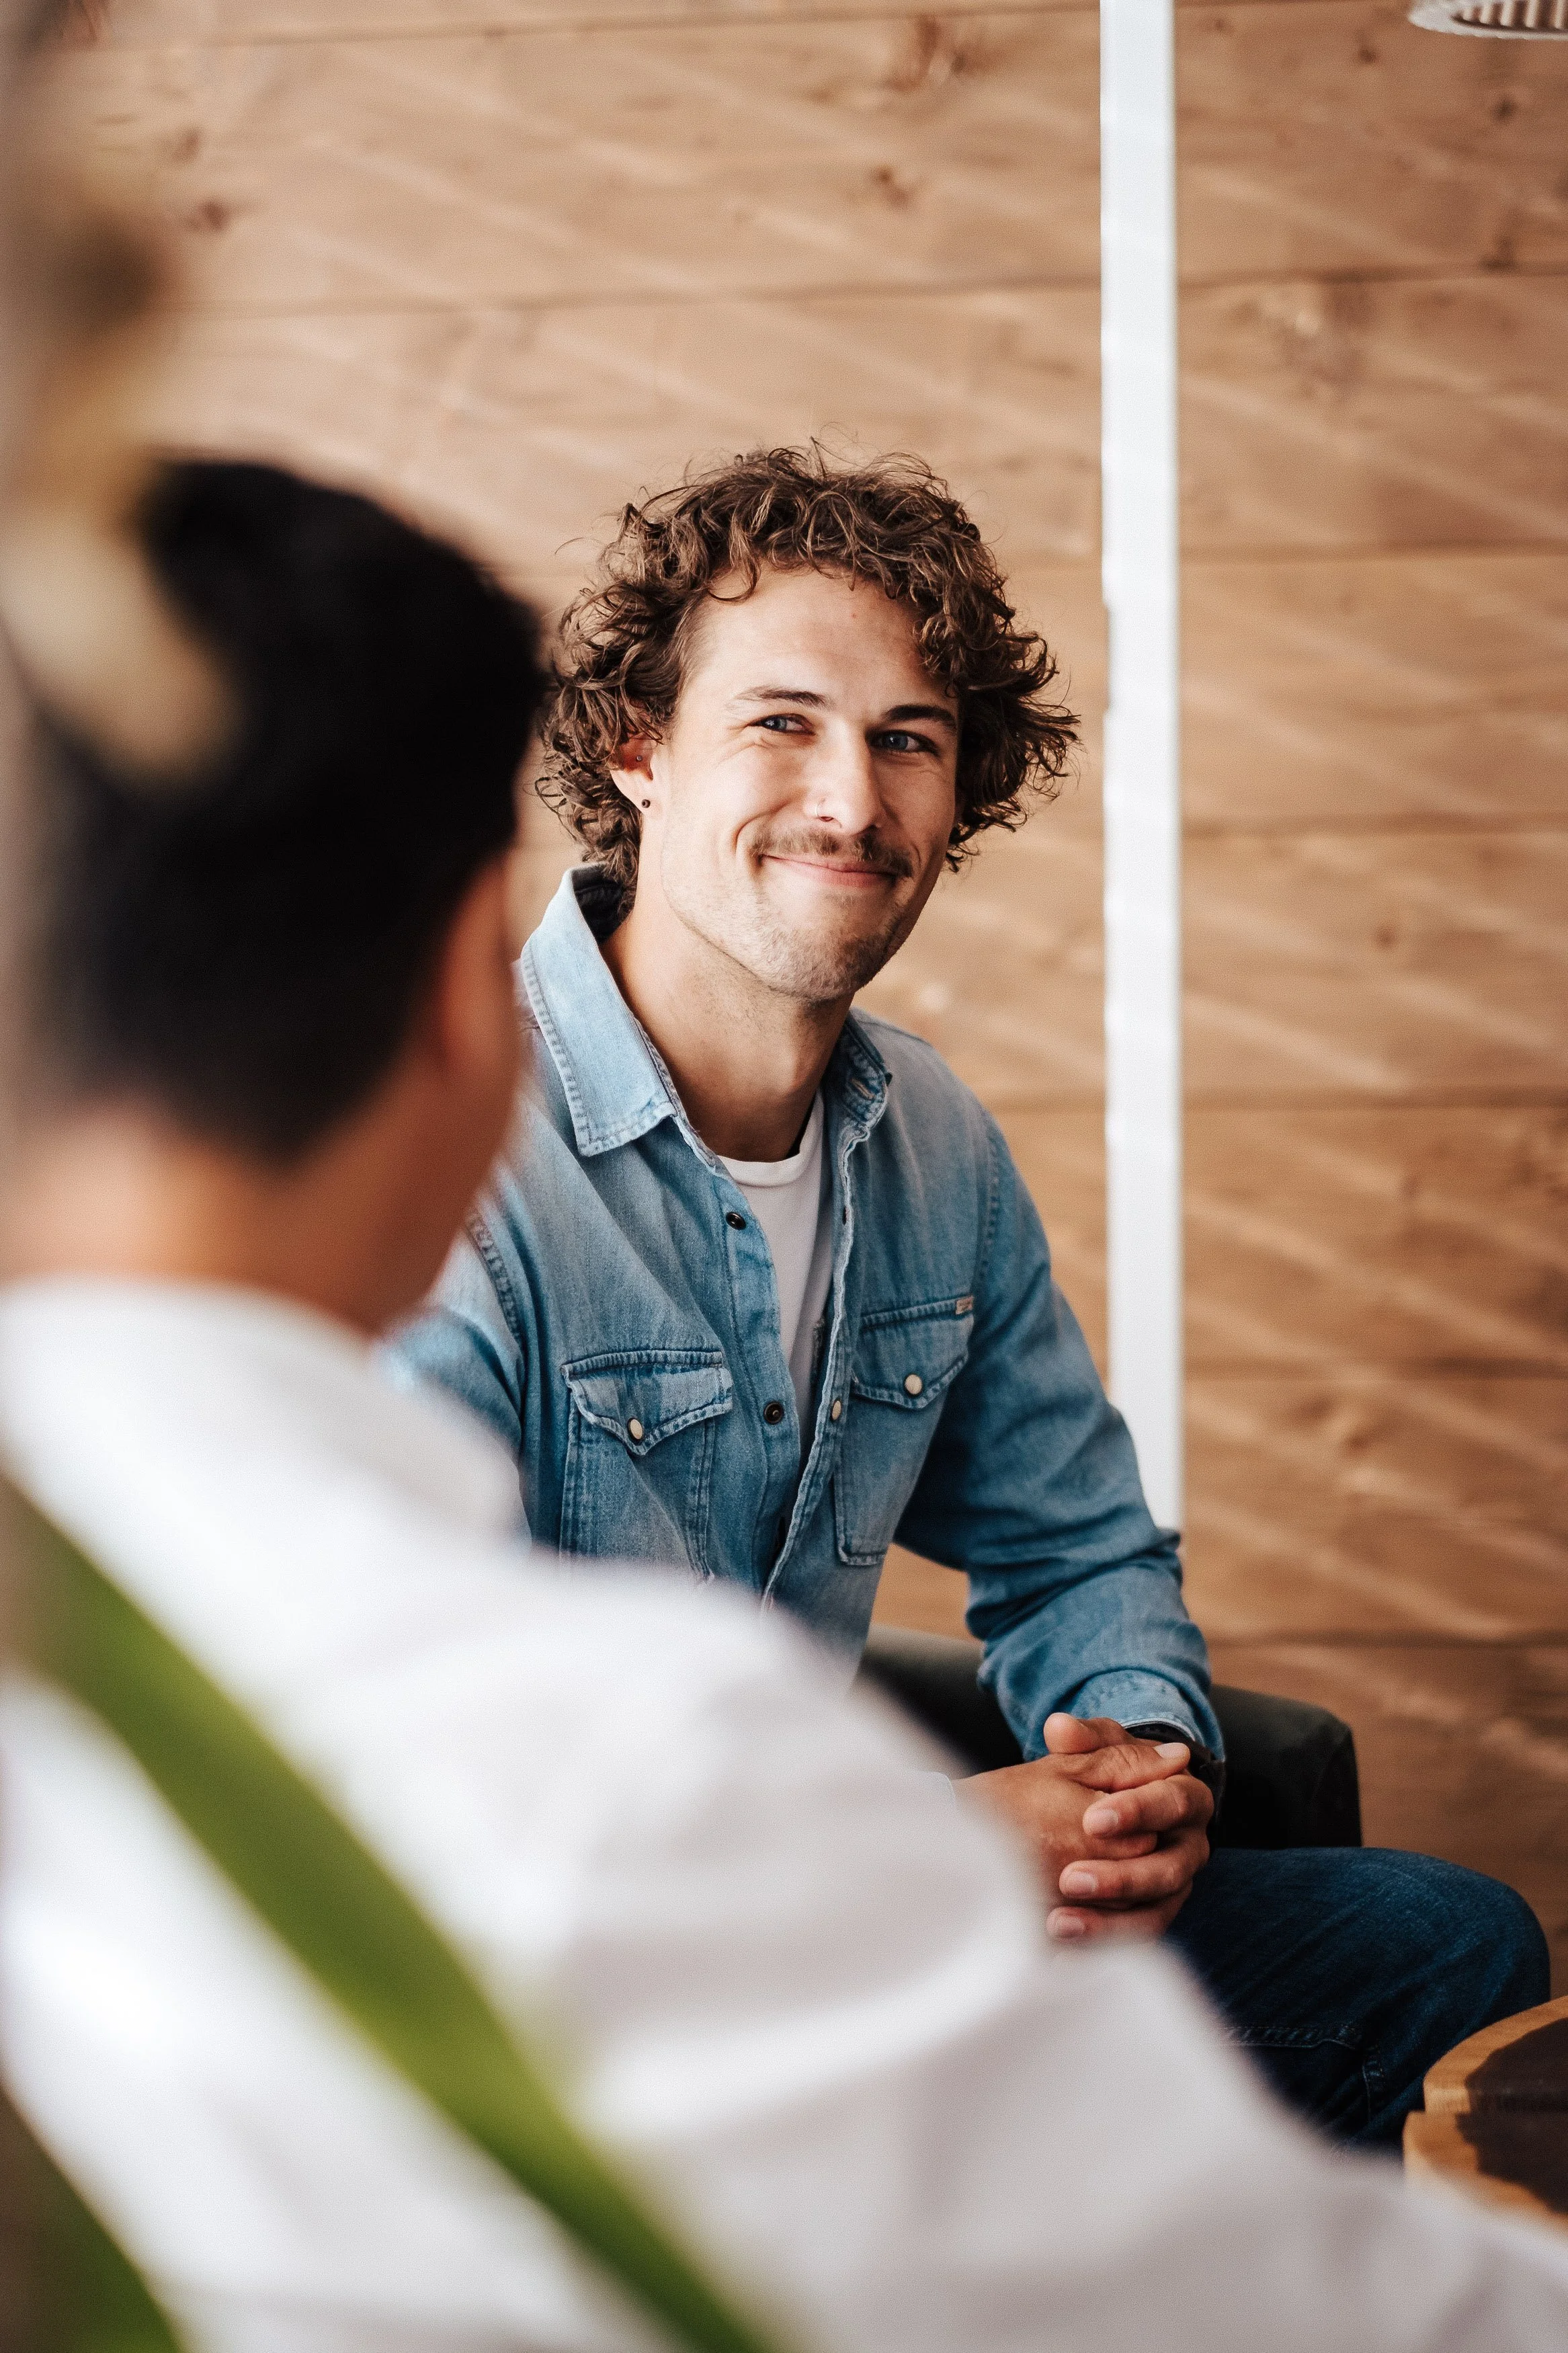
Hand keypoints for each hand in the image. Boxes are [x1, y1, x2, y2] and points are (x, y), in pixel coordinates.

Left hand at [957, 1712, 1212, 1943]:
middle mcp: (1190, 1846)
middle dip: (1121, 1876)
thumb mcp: (1097, 1748)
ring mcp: (1175, 1887)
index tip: (1093, 1819)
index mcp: (1186, 1796)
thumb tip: (1059, 1728)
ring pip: (1154, 1911)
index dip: (1137, 1810)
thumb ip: (1081, 1738)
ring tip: (1057, 1923)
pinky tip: (1060, 1947)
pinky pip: (1136, 1939)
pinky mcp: (1154, 1916)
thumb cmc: (1106, 1770)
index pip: (1173, 1801)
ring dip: (1108, 1921)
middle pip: (1168, 1867)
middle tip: (1071, 1879)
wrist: (1108, 1806)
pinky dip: (1101, 1943)